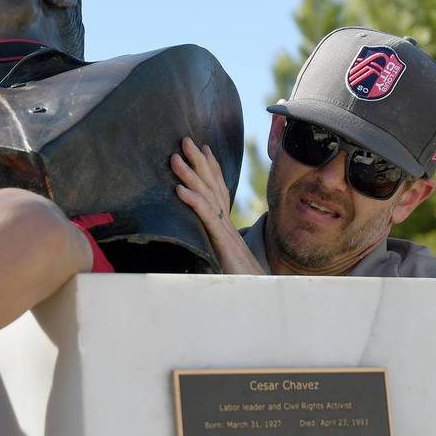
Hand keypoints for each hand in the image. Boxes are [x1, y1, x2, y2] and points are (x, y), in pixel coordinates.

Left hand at [170, 137, 263, 273]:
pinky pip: (207, 218)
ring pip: (207, 196)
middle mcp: (227, 224)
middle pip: (213, 186)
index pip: (219, 191)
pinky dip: (193, 201)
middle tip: (185, 140)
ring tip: (175, 158)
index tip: (203, 149)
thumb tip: (202, 246)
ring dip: (190, 175)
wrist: (260, 296)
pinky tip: (179, 190)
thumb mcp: (223, 263)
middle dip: (199, 161)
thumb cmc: (242, 283)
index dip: (211, 169)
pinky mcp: (222, 244)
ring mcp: (225, 232)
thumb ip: (214, 250)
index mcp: (227, 227)